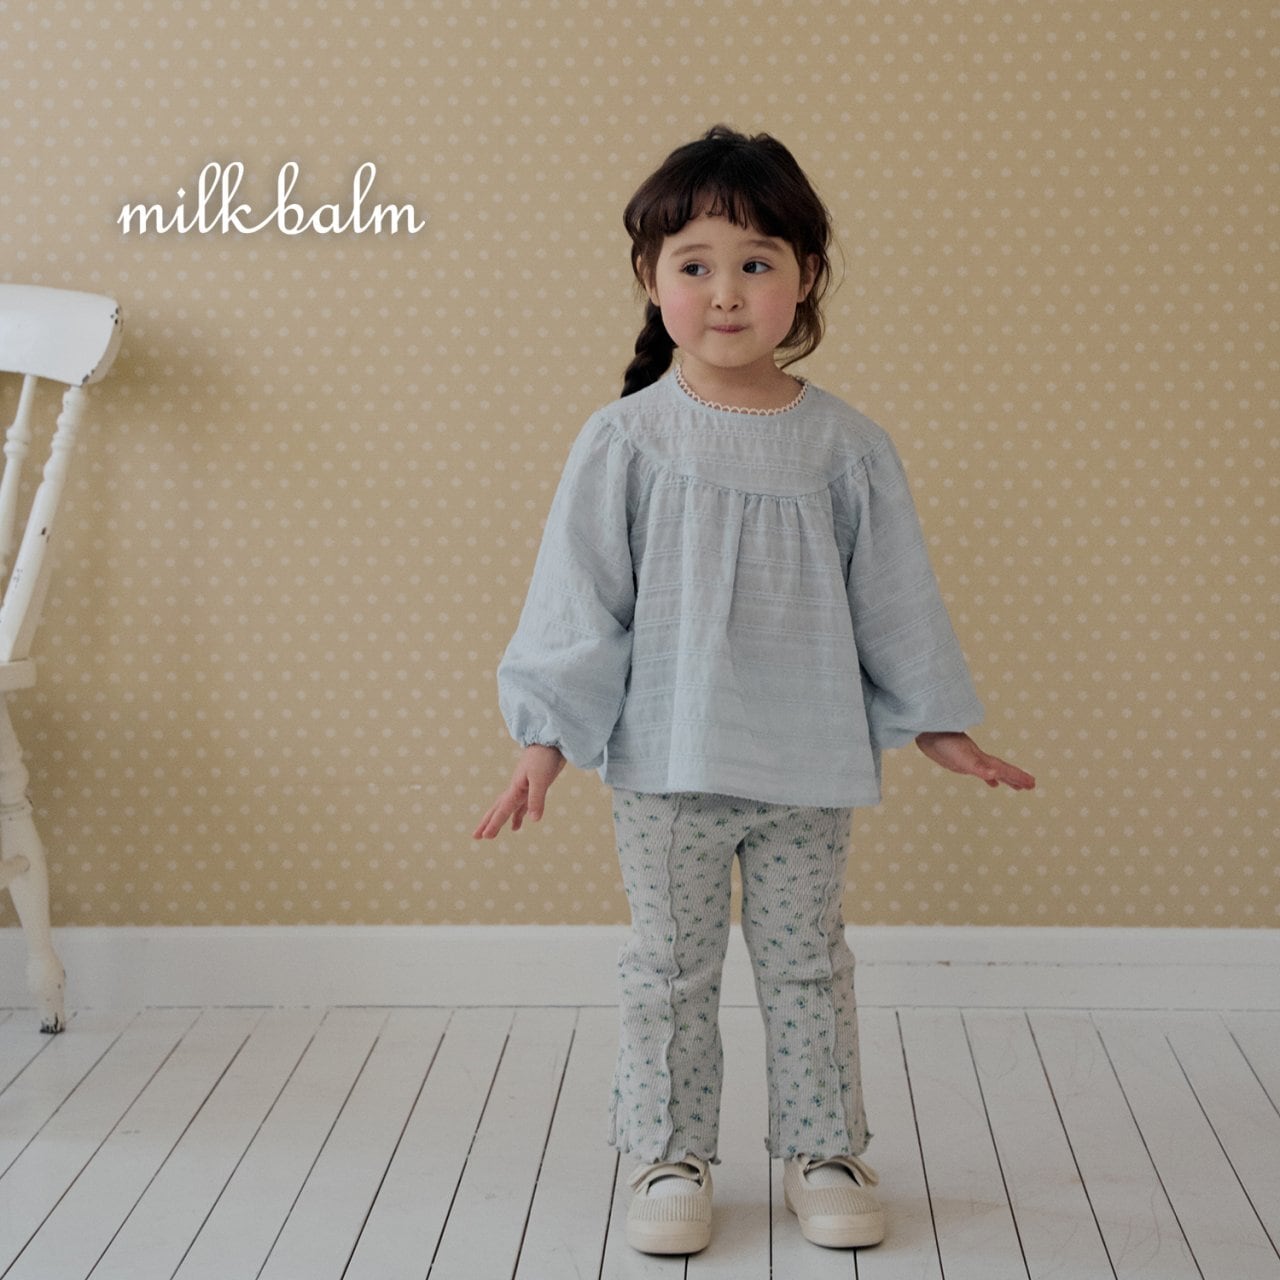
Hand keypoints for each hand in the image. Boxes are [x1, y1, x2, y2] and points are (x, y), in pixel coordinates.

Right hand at [473, 744, 567, 838]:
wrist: (550, 740)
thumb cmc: (544, 758)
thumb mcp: (541, 779)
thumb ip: (537, 799)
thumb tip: (534, 820)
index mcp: (516, 788)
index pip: (503, 810)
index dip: (494, 824)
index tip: (485, 837)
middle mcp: (516, 789)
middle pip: (498, 809)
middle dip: (488, 823)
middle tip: (476, 837)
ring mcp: (523, 787)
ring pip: (508, 808)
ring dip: (500, 820)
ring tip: (492, 834)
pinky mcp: (532, 786)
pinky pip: (521, 805)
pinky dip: (518, 815)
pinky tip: (518, 824)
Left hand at [915, 732, 1035, 790]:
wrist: (927, 729)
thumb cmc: (942, 742)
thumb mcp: (961, 757)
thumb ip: (978, 767)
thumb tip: (995, 775)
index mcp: (981, 758)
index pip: (1004, 769)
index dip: (1018, 776)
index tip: (1032, 783)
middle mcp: (978, 758)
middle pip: (1001, 770)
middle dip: (1016, 778)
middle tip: (1031, 786)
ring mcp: (970, 759)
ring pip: (992, 770)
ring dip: (1004, 778)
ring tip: (1016, 787)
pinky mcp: (959, 761)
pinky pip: (978, 770)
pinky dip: (986, 775)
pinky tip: (991, 781)